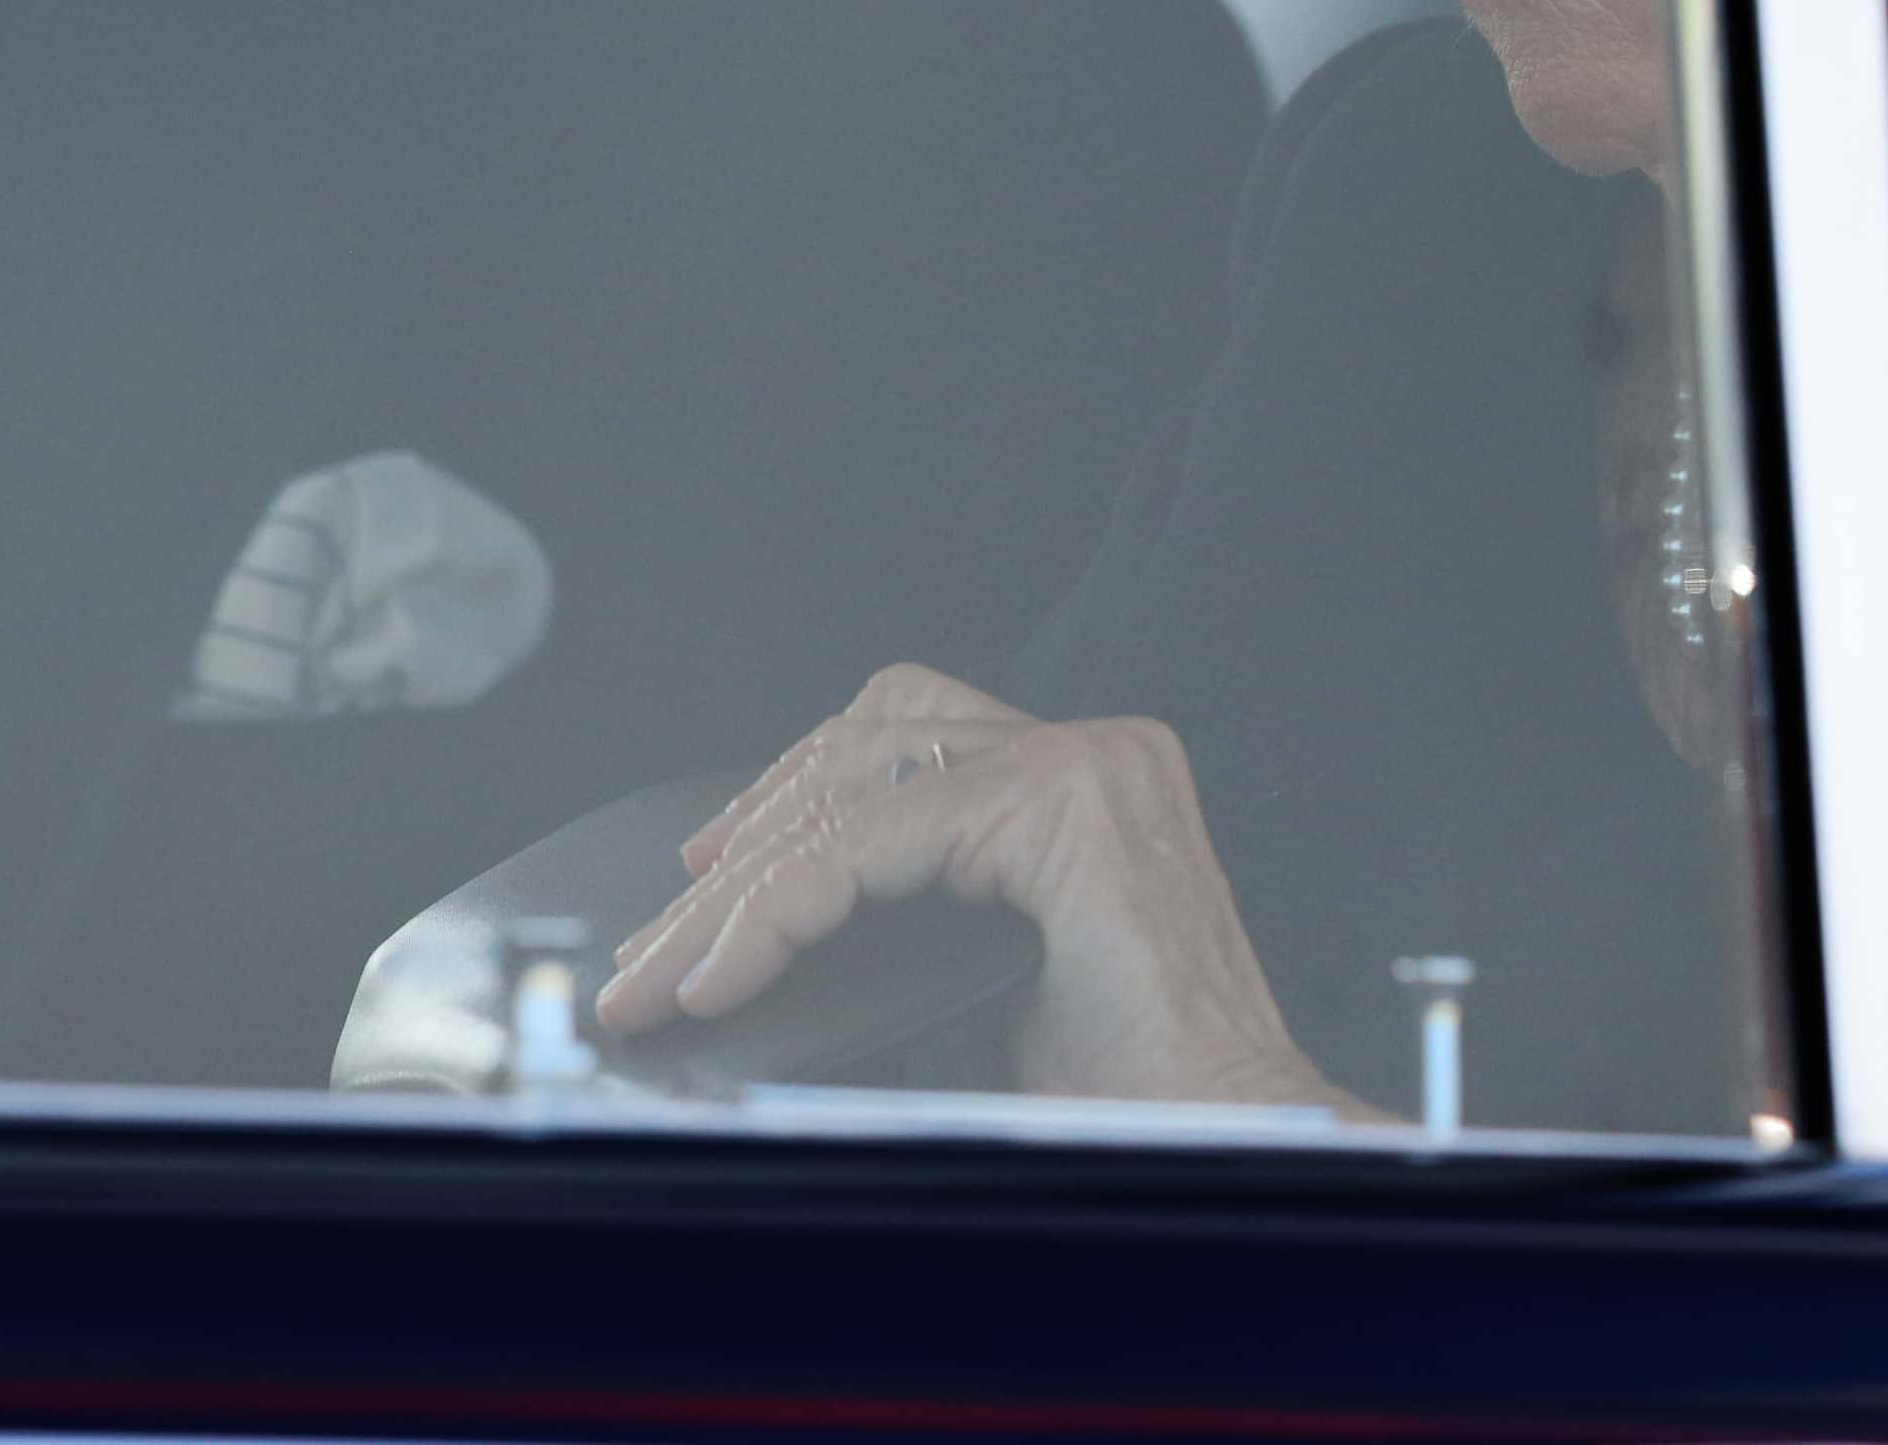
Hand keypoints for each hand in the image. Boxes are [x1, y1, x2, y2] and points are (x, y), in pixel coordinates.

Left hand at [594, 664, 1368, 1116]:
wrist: (1232, 1148)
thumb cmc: (1132, 1102)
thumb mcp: (986, 988)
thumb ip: (900, 938)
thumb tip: (755, 950)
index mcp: (1081, 781)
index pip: (894, 740)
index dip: (784, 804)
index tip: (699, 889)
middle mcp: (1089, 749)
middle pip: (859, 741)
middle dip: (742, 841)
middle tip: (655, 945)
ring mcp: (1084, 763)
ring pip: (849, 782)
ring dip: (740, 882)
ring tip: (664, 971)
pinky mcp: (1065, 804)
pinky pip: (870, 839)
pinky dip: (780, 908)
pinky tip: (721, 974)